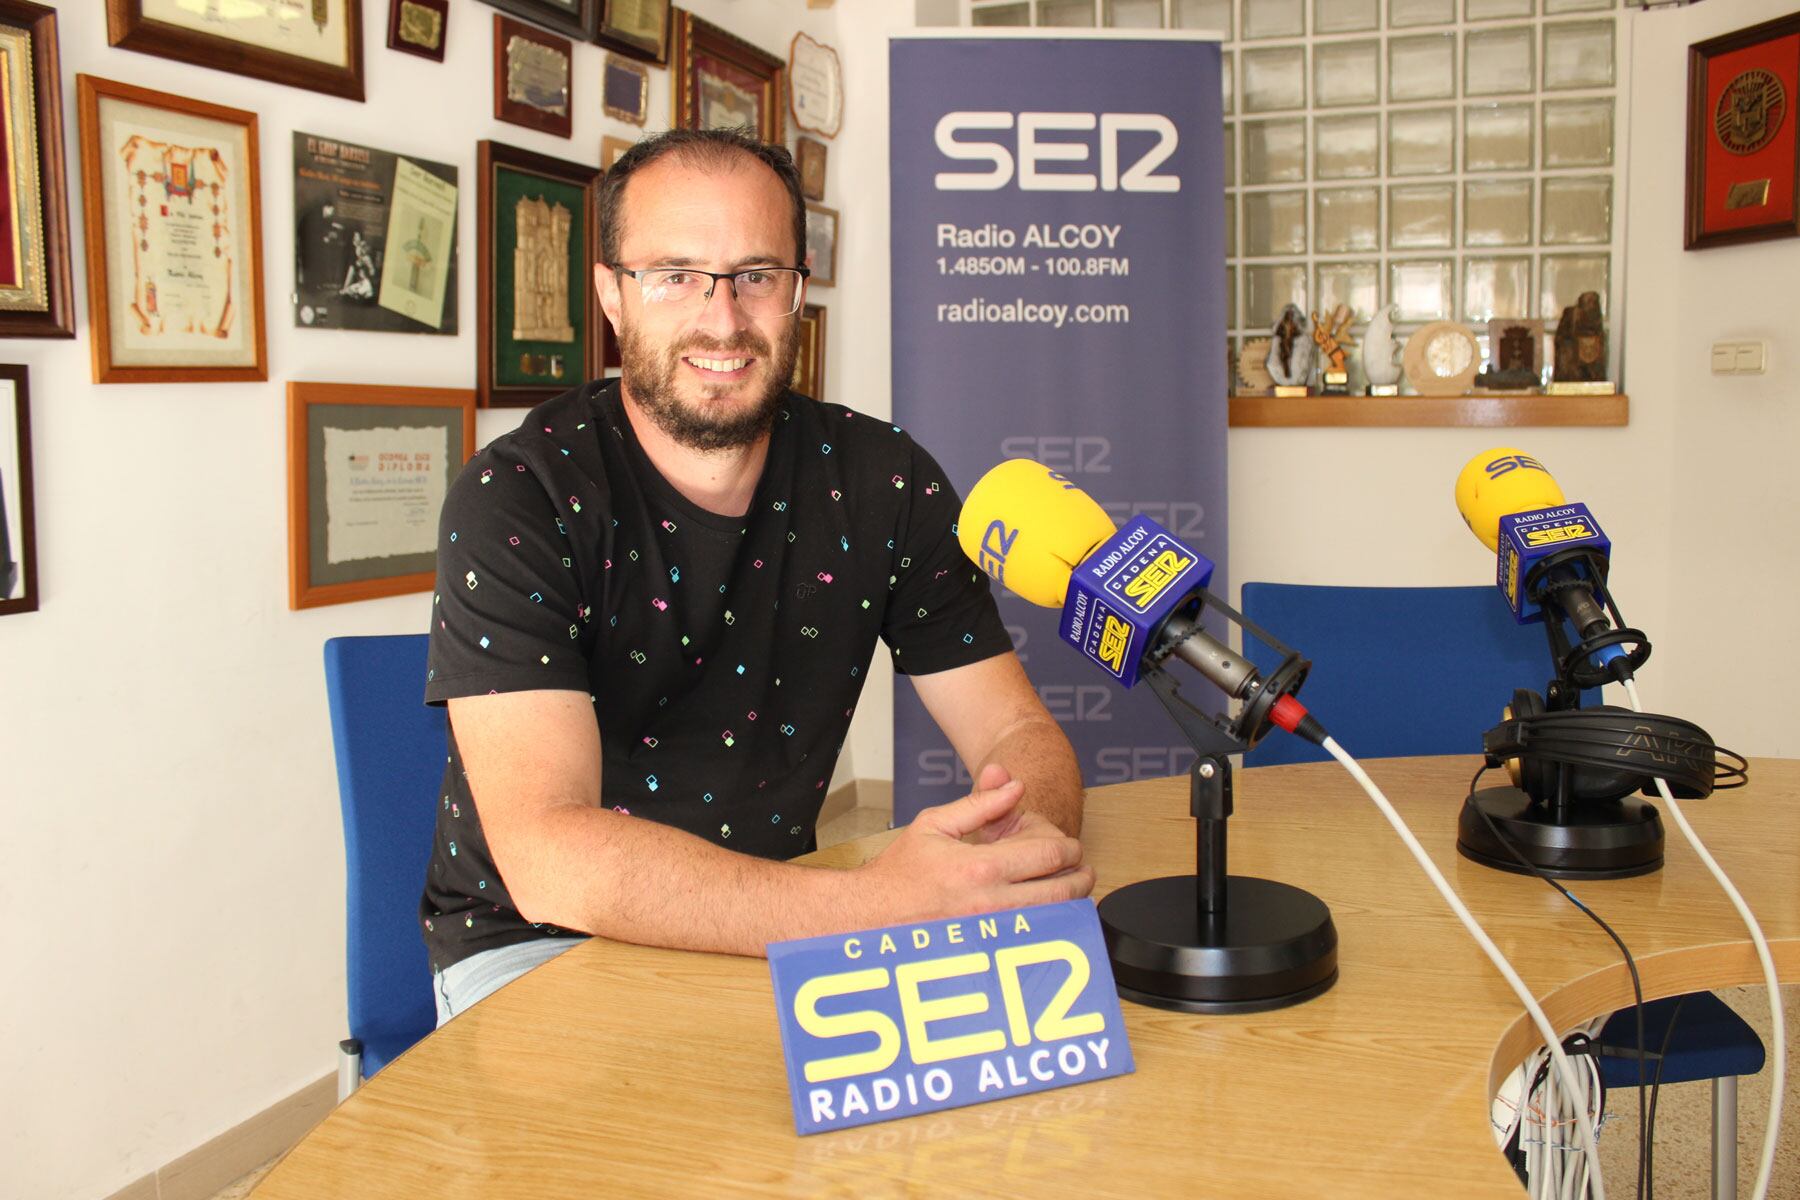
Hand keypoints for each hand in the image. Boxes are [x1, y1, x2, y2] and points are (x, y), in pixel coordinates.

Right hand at [856, 770, 1094, 924]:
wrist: (872, 916)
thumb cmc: (900, 872)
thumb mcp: (934, 824)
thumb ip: (979, 804)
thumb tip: (1014, 787)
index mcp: (980, 867)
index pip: (1049, 856)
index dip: (1069, 848)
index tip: (1070, 847)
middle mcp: (990, 904)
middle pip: (1063, 892)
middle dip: (1081, 877)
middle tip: (1082, 871)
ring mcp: (991, 934)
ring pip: (1055, 920)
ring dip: (1070, 904)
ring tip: (1069, 891)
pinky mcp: (988, 954)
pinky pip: (1034, 941)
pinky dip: (1050, 928)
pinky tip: (1048, 917)